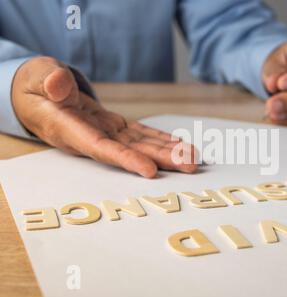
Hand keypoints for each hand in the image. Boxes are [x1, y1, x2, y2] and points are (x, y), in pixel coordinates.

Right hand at [12, 56, 196, 177]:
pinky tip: (179, 145)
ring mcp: (106, 134)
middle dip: (161, 160)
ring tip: (193, 158)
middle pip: (131, 153)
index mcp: (70, 131)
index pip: (101, 149)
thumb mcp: (37, 78)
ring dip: (168, 152)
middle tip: (190, 165)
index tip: (150, 170)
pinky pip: (140, 135)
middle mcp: (92, 138)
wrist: (38, 96)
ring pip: (140, 145)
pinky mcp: (115, 127)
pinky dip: (160, 140)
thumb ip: (49, 82)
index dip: (126, 160)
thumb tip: (59, 84)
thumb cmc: (36, 86)